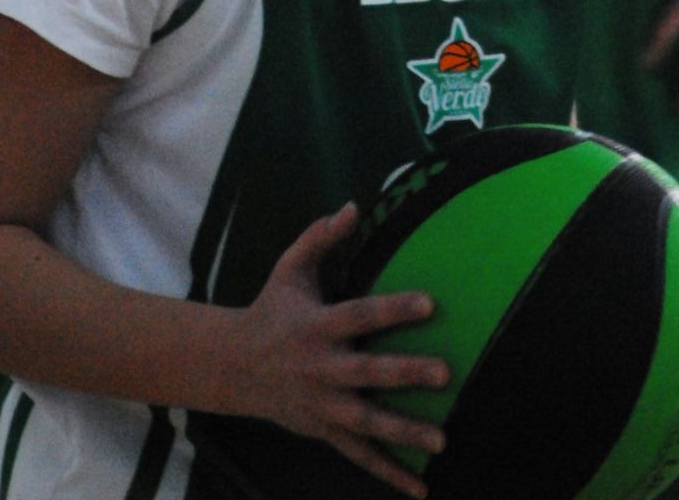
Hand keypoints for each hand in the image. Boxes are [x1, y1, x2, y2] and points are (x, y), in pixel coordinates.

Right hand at [229, 203, 448, 497]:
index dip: (393, 308)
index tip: (430, 302)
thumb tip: (354, 206)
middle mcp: (320, 368)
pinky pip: (359, 455)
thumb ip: (320, 237)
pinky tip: (419, 487)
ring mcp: (322, 405)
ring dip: (404, 432)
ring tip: (442, 438)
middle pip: (367, 373)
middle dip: (405, 374)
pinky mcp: (324, 430)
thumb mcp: (289, 268)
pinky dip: (389, 473)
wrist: (233, 366)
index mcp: (316, 326)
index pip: (360, 314)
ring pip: (366, 421)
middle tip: (445, 372)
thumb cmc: (272, 308)